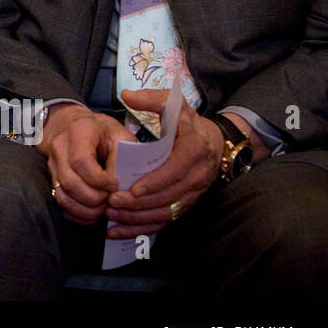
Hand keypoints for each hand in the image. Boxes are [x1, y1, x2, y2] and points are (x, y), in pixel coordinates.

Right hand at [38, 103, 130, 224]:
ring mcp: (52, 163)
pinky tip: (92, 213)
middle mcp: (60, 146)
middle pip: (70, 182)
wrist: (76, 124)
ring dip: (85, 210)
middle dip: (94, 198)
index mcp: (79, 131)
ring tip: (103, 209)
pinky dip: (76, 214)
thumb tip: (119, 190)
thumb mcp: (120, 137)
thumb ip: (122, 160)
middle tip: (111, 201)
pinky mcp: (52, 177)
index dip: (99, 180)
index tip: (115, 185)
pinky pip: (60, 202)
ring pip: (62, 195)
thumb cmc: (103, 132)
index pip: (81, 161)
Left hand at [105, 89, 222, 237]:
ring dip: (140, 218)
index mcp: (194, 148)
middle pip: (170, 195)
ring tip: (113, 217)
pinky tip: (119, 231)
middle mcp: (198, 174)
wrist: (214, 140)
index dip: (155, 181)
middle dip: (141, 203)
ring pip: (168, 211)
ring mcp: (194, 192)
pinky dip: (143, 228)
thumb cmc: (186, 121)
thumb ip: (151, 99)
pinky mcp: (187, 203)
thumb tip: (127, 96)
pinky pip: (166, 220)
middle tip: (113, 203)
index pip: (175, 170)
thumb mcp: (172, 103)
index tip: (132, 189)